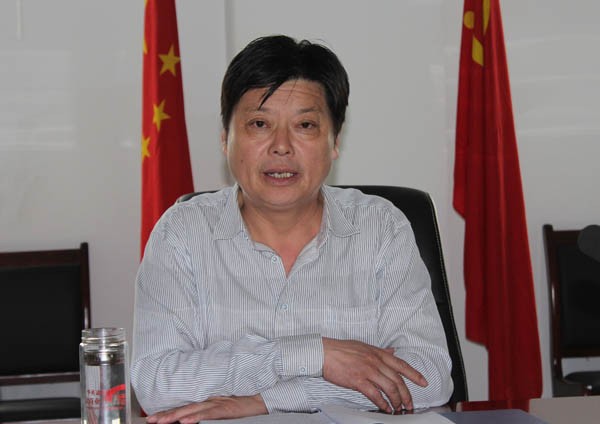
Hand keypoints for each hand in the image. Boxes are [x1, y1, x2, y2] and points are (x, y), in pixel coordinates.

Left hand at [146, 394, 267, 422]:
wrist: (260, 395)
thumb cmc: (242, 400)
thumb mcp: (222, 405)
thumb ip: (207, 408)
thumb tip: (191, 415)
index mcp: (207, 399)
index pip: (185, 405)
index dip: (168, 410)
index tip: (153, 417)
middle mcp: (209, 399)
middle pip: (184, 407)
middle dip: (166, 414)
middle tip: (151, 420)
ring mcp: (216, 403)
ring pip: (192, 409)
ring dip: (176, 415)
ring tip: (162, 421)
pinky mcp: (224, 408)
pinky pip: (208, 413)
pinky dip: (196, 416)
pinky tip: (186, 421)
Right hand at [322, 338, 427, 411]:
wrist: (324, 353)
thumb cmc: (342, 349)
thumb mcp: (364, 346)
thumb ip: (380, 350)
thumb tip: (392, 351)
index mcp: (378, 353)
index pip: (401, 365)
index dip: (415, 375)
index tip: (423, 382)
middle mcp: (376, 361)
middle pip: (398, 380)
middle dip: (407, 395)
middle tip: (410, 404)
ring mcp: (368, 371)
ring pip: (390, 388)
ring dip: (396, 401)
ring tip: (398, 409)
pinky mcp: (358, 380)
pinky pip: (375, 395)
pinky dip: (382, 404)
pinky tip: (385, 408)